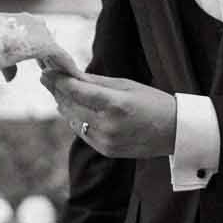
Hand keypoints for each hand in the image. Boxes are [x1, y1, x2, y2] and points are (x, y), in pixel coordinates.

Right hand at [0, 11, 82, 80]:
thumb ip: (7, 65)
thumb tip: (12, 78)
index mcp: (15, 20)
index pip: (34, 35)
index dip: (40, 53)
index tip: (45, 66)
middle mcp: (28, 22)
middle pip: (47, 41)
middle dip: (53, 59)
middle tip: (62, 73)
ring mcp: (37, 31)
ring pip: (55, 49)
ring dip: (63, 64)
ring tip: (73, 78)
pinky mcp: (43, 43)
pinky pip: (60, 56)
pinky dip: (68, 67)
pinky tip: (76, 78)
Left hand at [42, 71, 176, 158]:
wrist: (175, 132)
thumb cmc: (153, 102)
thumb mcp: (126, 85)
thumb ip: (96, 82)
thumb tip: (70, 75)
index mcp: (115, 104)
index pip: (76, 91)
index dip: (58, 80)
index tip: (46, 71)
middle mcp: (107, 125)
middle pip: (70, 105)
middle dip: (57, 91)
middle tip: (47, 78)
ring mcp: (105, 140)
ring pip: (72, 120)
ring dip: (65, 105)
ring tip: (60, 91)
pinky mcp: (106, 150)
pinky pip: (82, 133)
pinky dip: (76, 120)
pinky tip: (75, 109)